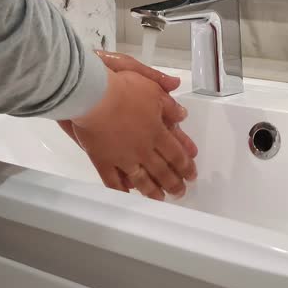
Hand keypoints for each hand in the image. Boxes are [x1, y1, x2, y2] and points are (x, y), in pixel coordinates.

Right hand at [68, 69, 196, 200]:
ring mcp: (123, 157)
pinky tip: (128, 195)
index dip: (185, 165)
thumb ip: (169, 105)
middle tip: (180, 192)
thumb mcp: (153, 89)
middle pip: (161, 170)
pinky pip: (112, 180)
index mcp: (157, 131)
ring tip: (160, 199)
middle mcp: (143, 149)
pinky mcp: (103, 160)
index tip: (192, 175)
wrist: (95, 96)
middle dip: (173, 183)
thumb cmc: (124, 88)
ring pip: (141, 179)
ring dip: (152, 191)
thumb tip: (183, 116)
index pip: (176, 152)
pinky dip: (121, 189)